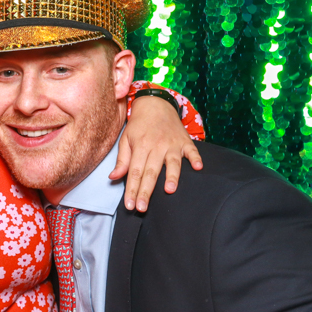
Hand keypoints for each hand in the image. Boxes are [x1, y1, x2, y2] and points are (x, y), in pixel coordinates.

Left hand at [113, 96, 202, 210]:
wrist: (156, 104)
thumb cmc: (139, 125)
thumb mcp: (126, 139)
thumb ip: (122, 159)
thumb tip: (114, 177)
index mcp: (140, 146)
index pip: (134, 172)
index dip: (131, 189)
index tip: (130, 205)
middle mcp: (156, 146)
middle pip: (151, 172)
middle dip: (146, 191)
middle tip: (142, 207)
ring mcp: (172, 144)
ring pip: (172, 163)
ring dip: (171, 176)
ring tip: (169, 190)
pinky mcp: (185, 141)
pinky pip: (192, 151)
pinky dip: (196, 158)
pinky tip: (197, 167)